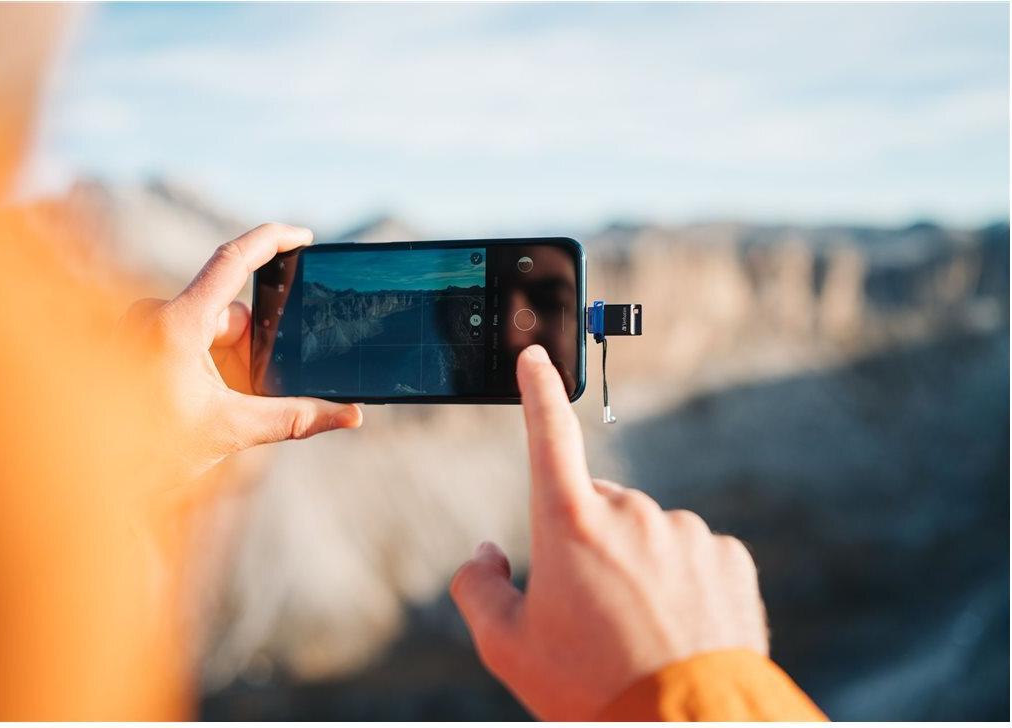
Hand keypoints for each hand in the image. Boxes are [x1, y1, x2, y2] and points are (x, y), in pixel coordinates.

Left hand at [119, 223, 361, 483]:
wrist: (94, 482)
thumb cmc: (150, 454)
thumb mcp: (231, 430)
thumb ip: (295, 418)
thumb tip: (350, 415)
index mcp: (175, 325)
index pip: (232, 261)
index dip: (272, 241)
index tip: (303, 236)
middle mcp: (153, 316)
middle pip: (228, 317)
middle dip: (250, 354)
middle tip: (248, 396)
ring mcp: (141, 327)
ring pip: (209, 331)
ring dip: (226, 365)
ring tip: (211, 409)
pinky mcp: (135, 341)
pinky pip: (187, 339)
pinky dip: (206, 367)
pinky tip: (195, 403)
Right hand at [450, 345, 766, 719]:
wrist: (688, 722)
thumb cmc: (591, 687)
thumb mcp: (508, 647)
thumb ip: (478, 589)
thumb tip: (485, 552)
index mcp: (570, 523)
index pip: (549, 436)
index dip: (537, 393)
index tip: (534, 357)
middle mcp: (631, 512)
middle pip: (596, 506)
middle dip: (588, 540)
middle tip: (590, 607)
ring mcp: (684, 531)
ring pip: (646, 531)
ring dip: (637, 564)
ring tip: (638, 627)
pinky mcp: (726, 556)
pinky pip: (691, 553)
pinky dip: (680, 579)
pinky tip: (676, 625)